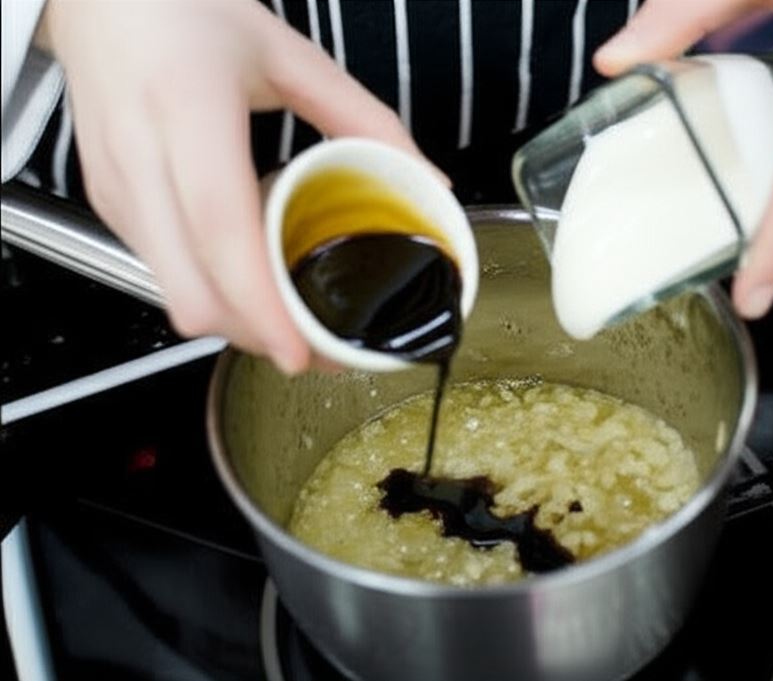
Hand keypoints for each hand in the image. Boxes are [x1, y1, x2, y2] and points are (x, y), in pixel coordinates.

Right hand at [39, 0, 429, 372]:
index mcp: (188, 108)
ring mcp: (115, 187)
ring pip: (172, 294)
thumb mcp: (289, 53)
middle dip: (258, 336)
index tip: (299, 352)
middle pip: (192, 289)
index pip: (220, 228)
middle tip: (319, 350)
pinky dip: (209, 294)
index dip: (260, 303)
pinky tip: (248, 281)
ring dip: (234, 322)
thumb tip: (428, 182)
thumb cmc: (186, 12)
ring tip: (292, 322)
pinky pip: (160, 275)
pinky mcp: (107, 204)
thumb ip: (367, 120)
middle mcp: (140, 156)